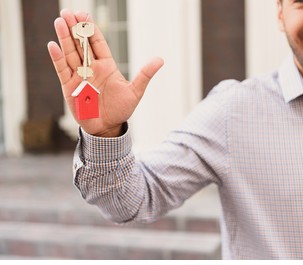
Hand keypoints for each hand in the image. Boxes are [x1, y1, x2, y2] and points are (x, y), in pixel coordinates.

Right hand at [47, 9, 163, 136]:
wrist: (107, 127)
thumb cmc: (121, 110)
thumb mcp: (135, 92)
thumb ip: (145, 74)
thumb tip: (160, 59)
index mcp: (107, 66)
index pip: (98, 43)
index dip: (91, 29)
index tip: (85, 15)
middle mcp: (91, 68)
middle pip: (82, 44)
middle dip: (75, 28)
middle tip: (68, 12)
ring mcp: (79, 76)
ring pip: (71, 53)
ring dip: (65, 38)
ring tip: (60, 21)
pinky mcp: (69, 87)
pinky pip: (62, 70)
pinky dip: (58, 58)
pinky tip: (53, 45)